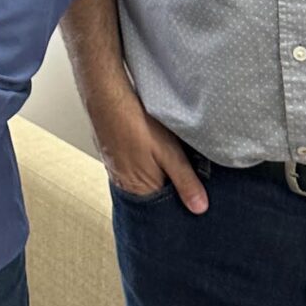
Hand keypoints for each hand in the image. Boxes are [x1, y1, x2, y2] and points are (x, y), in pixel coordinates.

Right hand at [88, 85, 207, 212]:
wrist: (106, 96)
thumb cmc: (135, 123)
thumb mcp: (169, 153)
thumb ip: (185, 181)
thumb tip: (200, 208)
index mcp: (138, 190)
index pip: (162, 209)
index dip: (179, 202)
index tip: (195, 197)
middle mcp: (124, 184)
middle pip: (152, 195)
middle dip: (169, 188)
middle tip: (187, 175)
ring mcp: (116, 168)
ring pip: (143, 178)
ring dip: (157, 173)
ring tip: (170, 159)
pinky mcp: (113, 153)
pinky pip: (133, 165)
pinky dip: (145, 161)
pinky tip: (152, 148)